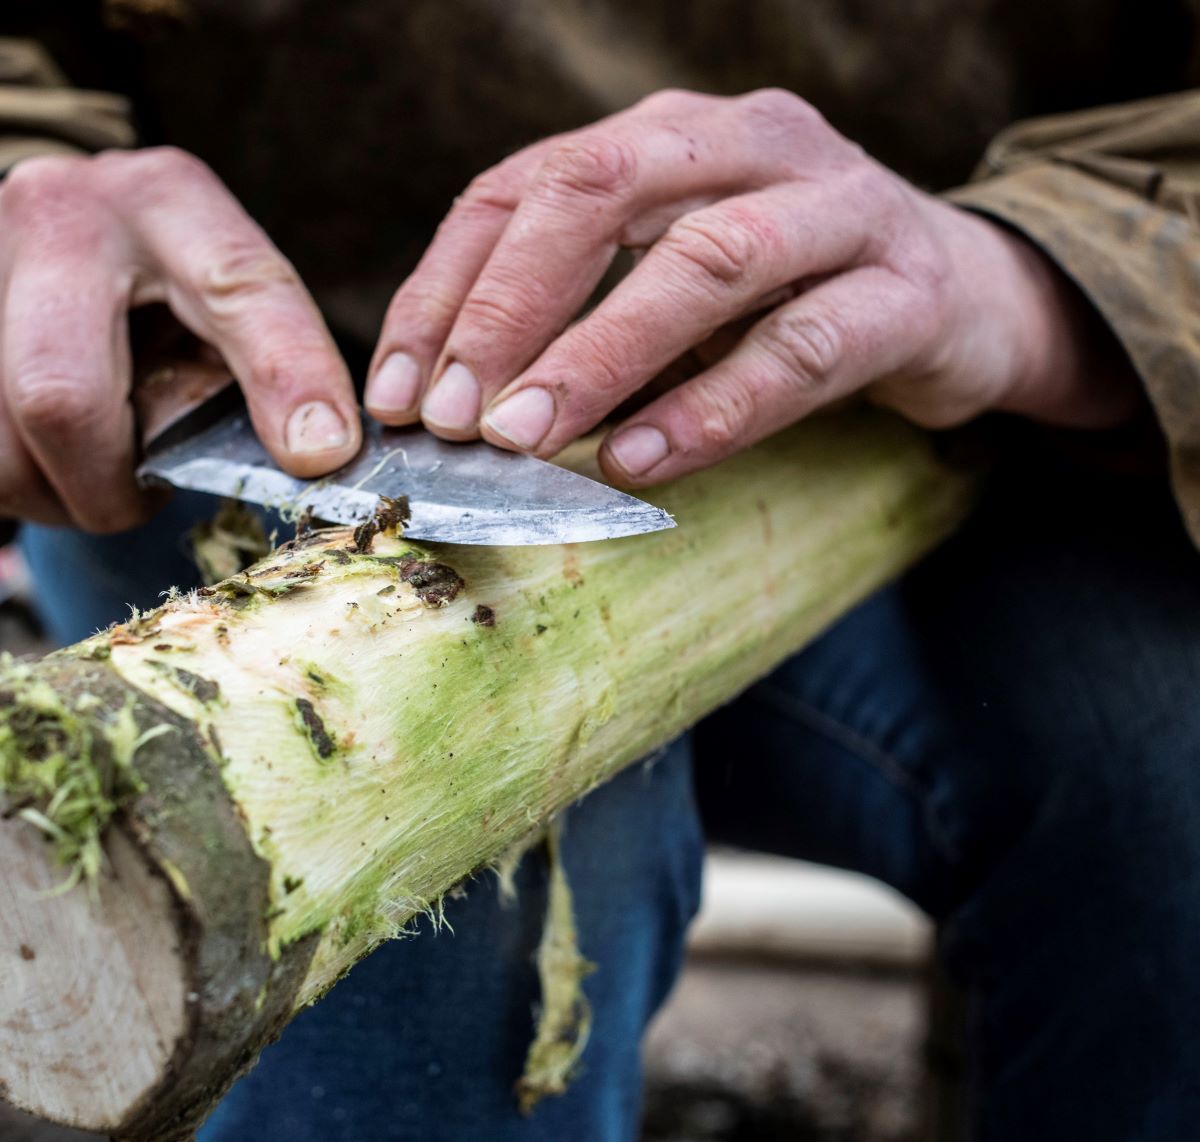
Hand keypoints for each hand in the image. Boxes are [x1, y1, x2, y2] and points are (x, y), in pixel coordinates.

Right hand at [0, 148, 359, 529]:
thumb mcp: (230, 297)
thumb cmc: (162, 284)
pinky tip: (49, 459)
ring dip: (56, 493)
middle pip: (61, 397)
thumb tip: (319, 456)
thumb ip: (276, 359)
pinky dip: (20, 483)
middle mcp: (60, 214)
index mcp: (167, 202)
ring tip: (96, 475)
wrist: (58, 232)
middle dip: (107, 486)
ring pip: (1, 445)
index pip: (240, 292)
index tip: (316, 457)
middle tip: (141, 499)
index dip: (284, 378)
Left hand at [367, 89, 1139, 486]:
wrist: (963, 297)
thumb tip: (455, 403)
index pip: (526, 187)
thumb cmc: (788, 295)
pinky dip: (713, 407)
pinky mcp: (908, 291)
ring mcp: (840, 205)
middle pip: (604, 195)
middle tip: (452, 417)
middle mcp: (750, 141)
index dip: (448, 289)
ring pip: (708, 260)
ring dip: (602, 353)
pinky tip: (643, 462)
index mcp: (670, 135)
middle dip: (509, 309)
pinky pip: (801, 348)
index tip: (399, 393)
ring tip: (526, 438)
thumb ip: (581, 312)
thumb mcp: (669, 282)